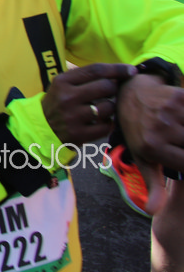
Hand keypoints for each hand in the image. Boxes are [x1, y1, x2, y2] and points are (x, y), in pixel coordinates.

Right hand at [42, 63, 134, 143]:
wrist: (42, 128)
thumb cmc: (58, 102)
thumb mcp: (62, 84)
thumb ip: (85, 77)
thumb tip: (116, 72)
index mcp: (63, 81)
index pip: (96, 70)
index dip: (117, 69)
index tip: (132, 70)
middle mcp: (67, 97)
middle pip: (106, 87)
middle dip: (113, 89)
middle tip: (110, 93)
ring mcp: (73, 117)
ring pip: (109, 107)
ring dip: (110, 107)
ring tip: (102, 109)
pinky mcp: (79, 134)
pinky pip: (107, 125)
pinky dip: (107, 123)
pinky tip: (99, 122)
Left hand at [118, 74, 183, 213]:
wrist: (130, 96)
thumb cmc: (140, 133)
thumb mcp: (144, 159)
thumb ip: (154, 186)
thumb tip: (152, 211)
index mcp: (153, 148)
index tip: (183, 160)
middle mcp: (160, 129)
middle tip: (179, 147)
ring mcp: (170, 111)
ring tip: (180, 137)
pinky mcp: (179, 97)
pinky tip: (183, 125)